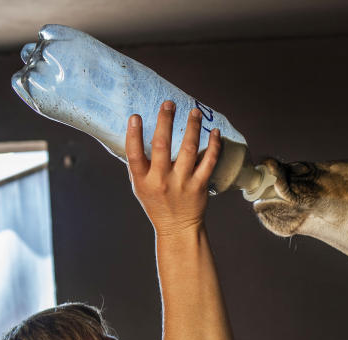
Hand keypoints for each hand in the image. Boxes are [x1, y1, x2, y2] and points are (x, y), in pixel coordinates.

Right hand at [126, 101, 220, 235]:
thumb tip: (135, 133)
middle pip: (162, 146)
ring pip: (188, 149)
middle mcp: (162, 181)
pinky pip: (209, 161)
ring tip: (194, 112)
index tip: (135, 116)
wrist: (178, 228)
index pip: (134, 155)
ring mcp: (182, 183)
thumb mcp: (140, 186)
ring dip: (192, 127)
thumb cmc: (157, 203)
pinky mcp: (200, 185)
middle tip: (169, 104)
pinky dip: (213, 145)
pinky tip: (214, 132)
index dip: (133, 134)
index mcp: (143, 180)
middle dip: (165, 121)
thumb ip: (139, 164)